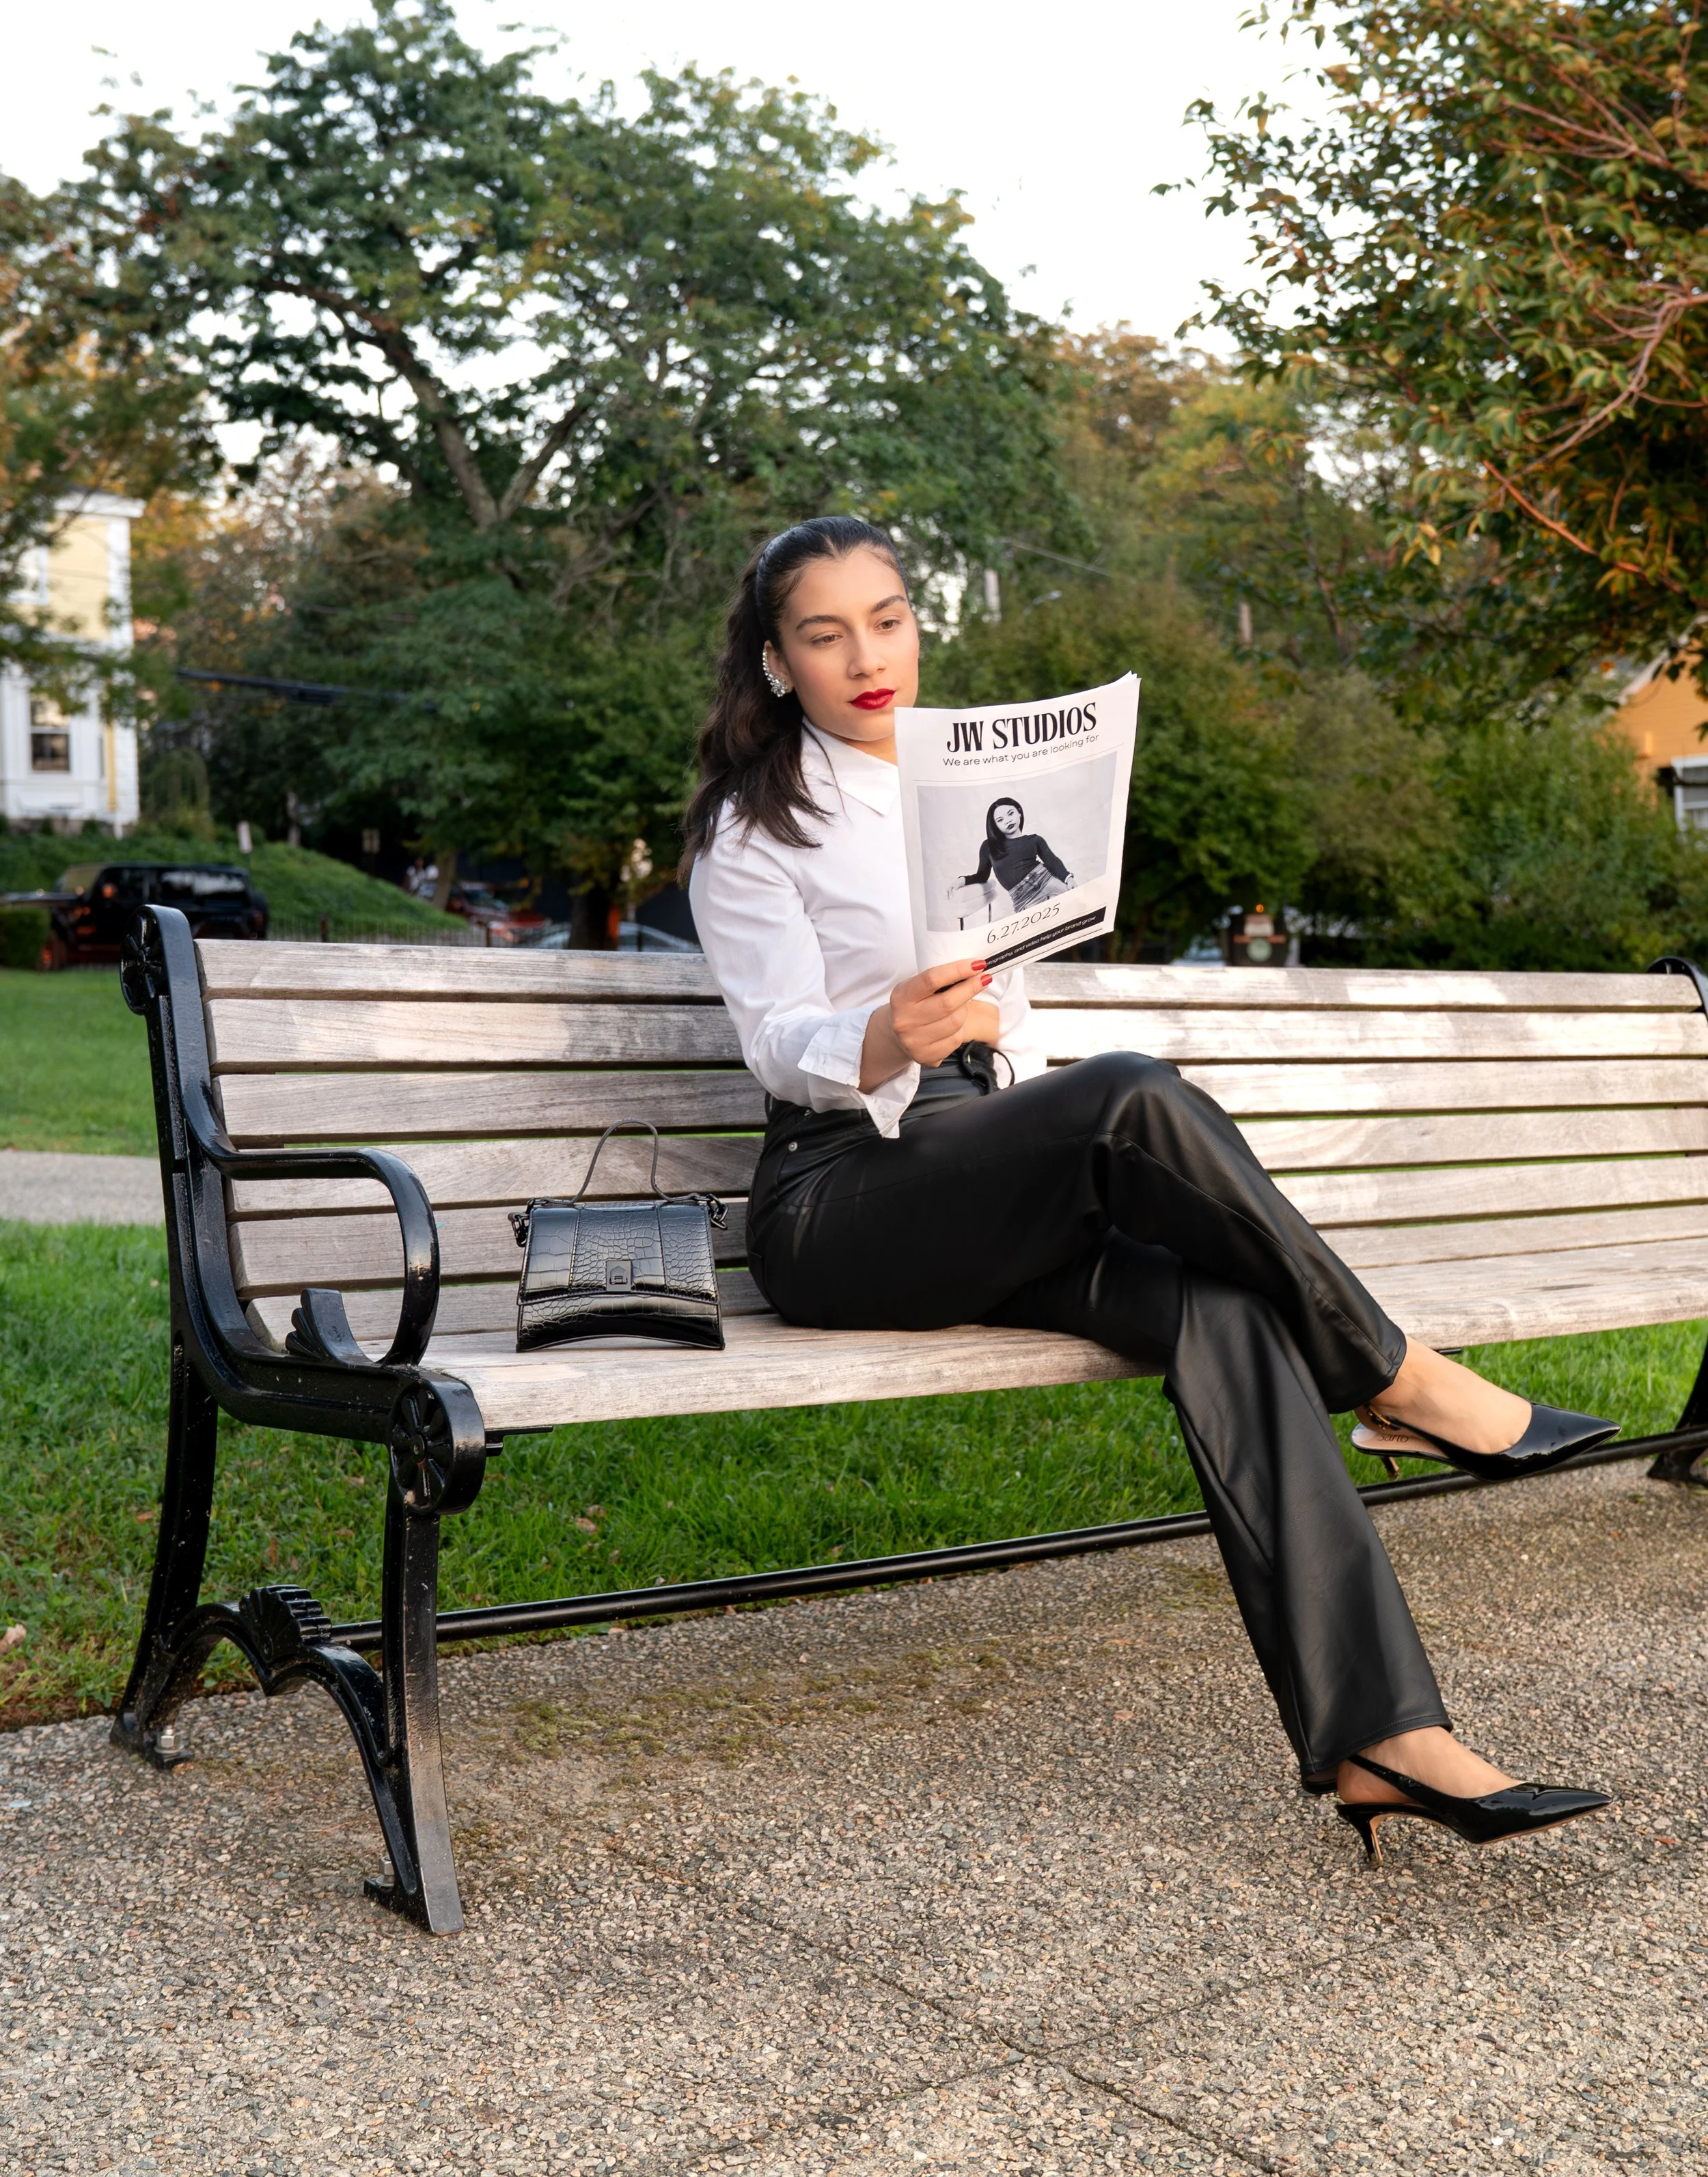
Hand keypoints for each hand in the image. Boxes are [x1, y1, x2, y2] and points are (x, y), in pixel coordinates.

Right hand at [860, 959, 991, 1088]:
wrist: (896, 1035)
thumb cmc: (913, 1005)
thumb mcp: (916, 988)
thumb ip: (939, 981)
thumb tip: (973, 971)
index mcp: (901, 997)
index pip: (932, 979)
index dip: (958, 970)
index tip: (977, 964)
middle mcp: (905, 1020)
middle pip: (948, 1003)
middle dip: (971, 988)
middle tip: (984, 978)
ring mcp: (914, 1041)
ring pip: (956, 1022)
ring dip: (964, 1010)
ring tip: (959, 1006)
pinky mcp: (926, 1057)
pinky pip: (956, 1039)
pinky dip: (960, 1029)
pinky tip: (952, 1026)